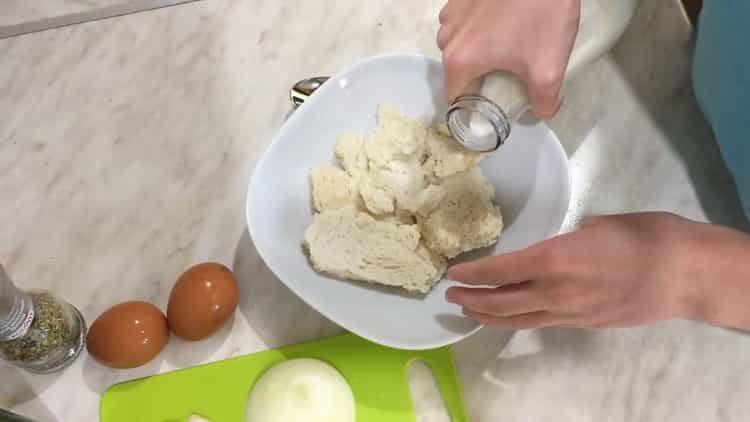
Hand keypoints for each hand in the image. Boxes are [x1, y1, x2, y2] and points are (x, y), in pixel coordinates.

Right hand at [438, 0, 580, 117]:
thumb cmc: (540, 16)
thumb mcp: (549, 68)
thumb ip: (544, 103)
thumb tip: (541, 113)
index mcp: (459, 61)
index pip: (457, 100)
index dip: (477, 106)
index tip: (499, 101)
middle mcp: (446, 38)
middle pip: (458, 72)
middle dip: (481, 77)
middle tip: (511, 71)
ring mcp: (450, 14)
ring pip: (459, 46)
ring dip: (478, 51)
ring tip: (508, 43)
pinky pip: (463, 23)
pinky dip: (478, 28)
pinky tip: (503, 20)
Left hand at [446, 213, 749, 329]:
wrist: (685, 274)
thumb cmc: (645, 236)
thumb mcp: (598, 224)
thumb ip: (570, 237)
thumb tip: (562, 241)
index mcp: (554, 259)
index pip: (499, 271)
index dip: (473, 274)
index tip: (454, 274)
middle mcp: (555, 291)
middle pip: (501, 303)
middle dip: (472, 301)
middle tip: (452, 297)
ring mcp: (570, 313)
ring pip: (518, 320)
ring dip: (489, 317)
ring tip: (469, 312)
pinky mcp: (584, 324)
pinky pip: (541, 323)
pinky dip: (518, 321)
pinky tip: (510, 316)